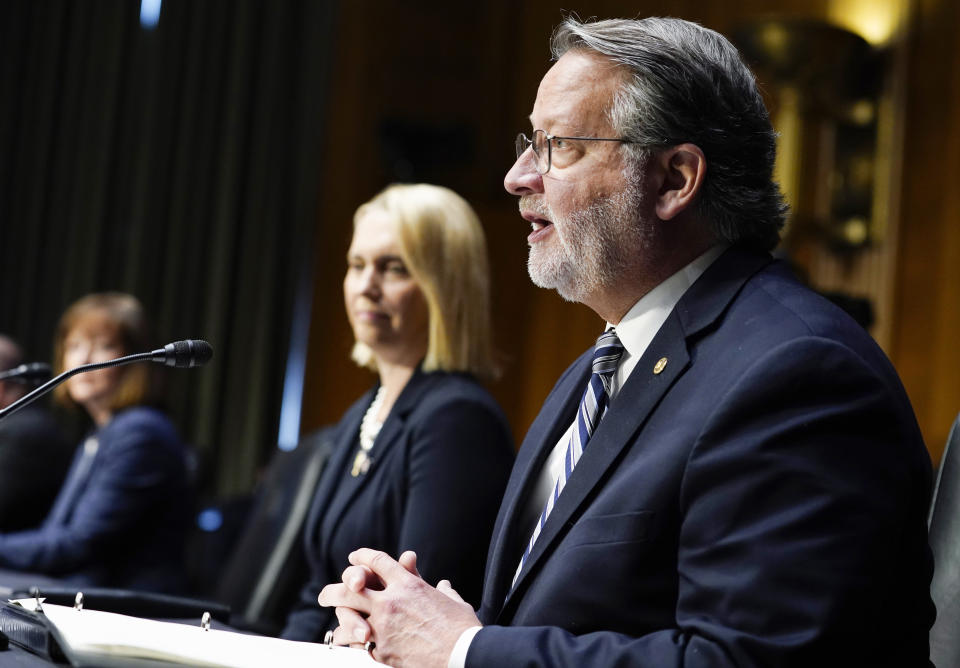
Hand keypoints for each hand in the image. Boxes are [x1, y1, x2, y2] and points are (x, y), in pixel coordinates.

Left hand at [318, 549, 480, 667]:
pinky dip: (355, 643)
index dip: (362, 557)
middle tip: (325, 595)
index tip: (354, 557)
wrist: (462, 656)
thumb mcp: (453, 601)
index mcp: (409, 585)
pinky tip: (352, 644)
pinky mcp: (382, 651)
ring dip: (340, 619)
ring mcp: (384, 627)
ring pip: (348, 617)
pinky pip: (359, 644)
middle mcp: (391, 602)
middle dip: (335, 589)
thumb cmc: (462, 629)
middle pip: (351, 587)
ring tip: (335, 624)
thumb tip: (444, 587)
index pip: (377, 562)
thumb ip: (443, 591)